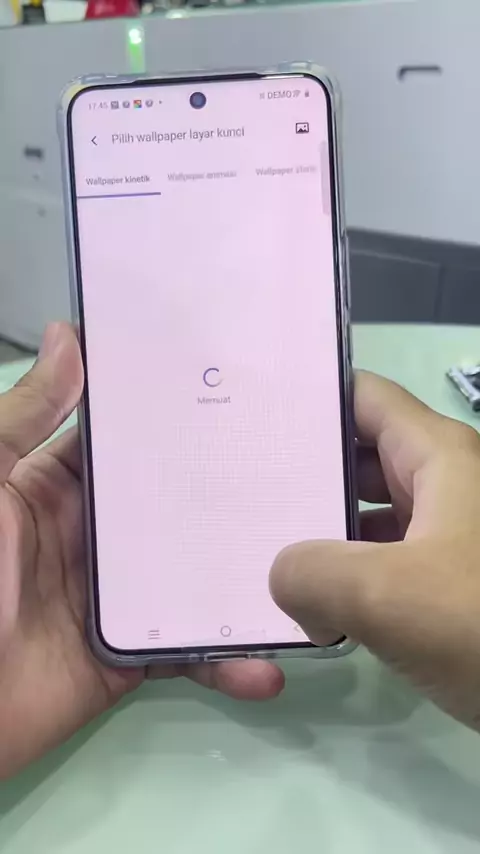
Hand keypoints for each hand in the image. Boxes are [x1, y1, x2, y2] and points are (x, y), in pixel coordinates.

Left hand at [0, 323, 283, 779]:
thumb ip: (23, 417)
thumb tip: (69, 335)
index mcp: (60, 488)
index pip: (130, 445)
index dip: (179, 418)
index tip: (244, 392)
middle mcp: (97, 537)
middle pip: (176, 506)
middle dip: (232, 487)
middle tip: (302, 465)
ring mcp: (119, 597)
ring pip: (195, 576)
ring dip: (246, 573)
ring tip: (308, 563)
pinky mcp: (130, 656)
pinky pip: (188, 652)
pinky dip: (227, 659)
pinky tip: (268, 661)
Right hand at [271, 371, 479, 728]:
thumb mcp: (384, 596)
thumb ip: (309, 574)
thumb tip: (291, 581)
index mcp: (439, 457)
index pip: (364, 397)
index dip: (310, 399)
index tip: (253, 415)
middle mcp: (447, 483)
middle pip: (362, 454)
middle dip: (305, 467)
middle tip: (240, 484)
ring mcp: (451, 534)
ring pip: (373, 512)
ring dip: (323, 528)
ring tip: (259, 543)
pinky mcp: (452, 581)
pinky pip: (388, 558)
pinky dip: (350, 571)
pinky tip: (311, 599)